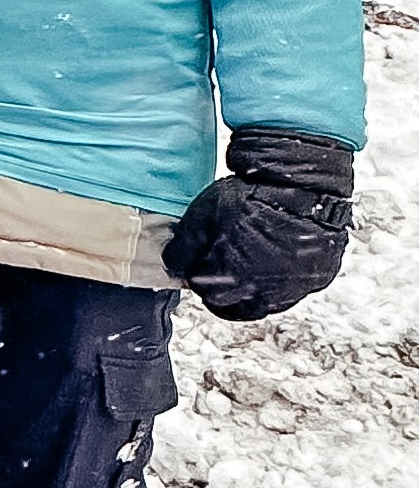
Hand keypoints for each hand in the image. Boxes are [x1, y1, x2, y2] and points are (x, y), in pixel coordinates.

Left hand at [165, 129, 353, 319]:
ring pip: (261, 302)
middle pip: (230, 302)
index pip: (201, 290)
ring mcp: (290, 290)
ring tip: (248, 257)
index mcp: (226, 280)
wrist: (303, 185)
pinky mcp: (314, 281)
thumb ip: (182, 248)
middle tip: (221, 259)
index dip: (198, 271)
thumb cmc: (252, 197)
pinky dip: (279, 279)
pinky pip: (291, 290)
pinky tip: (274, 257)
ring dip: (250, 286)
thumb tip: (173, 266)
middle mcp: (259, 294)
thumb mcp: (201, 217)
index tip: (201, 257)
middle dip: (220, 284)